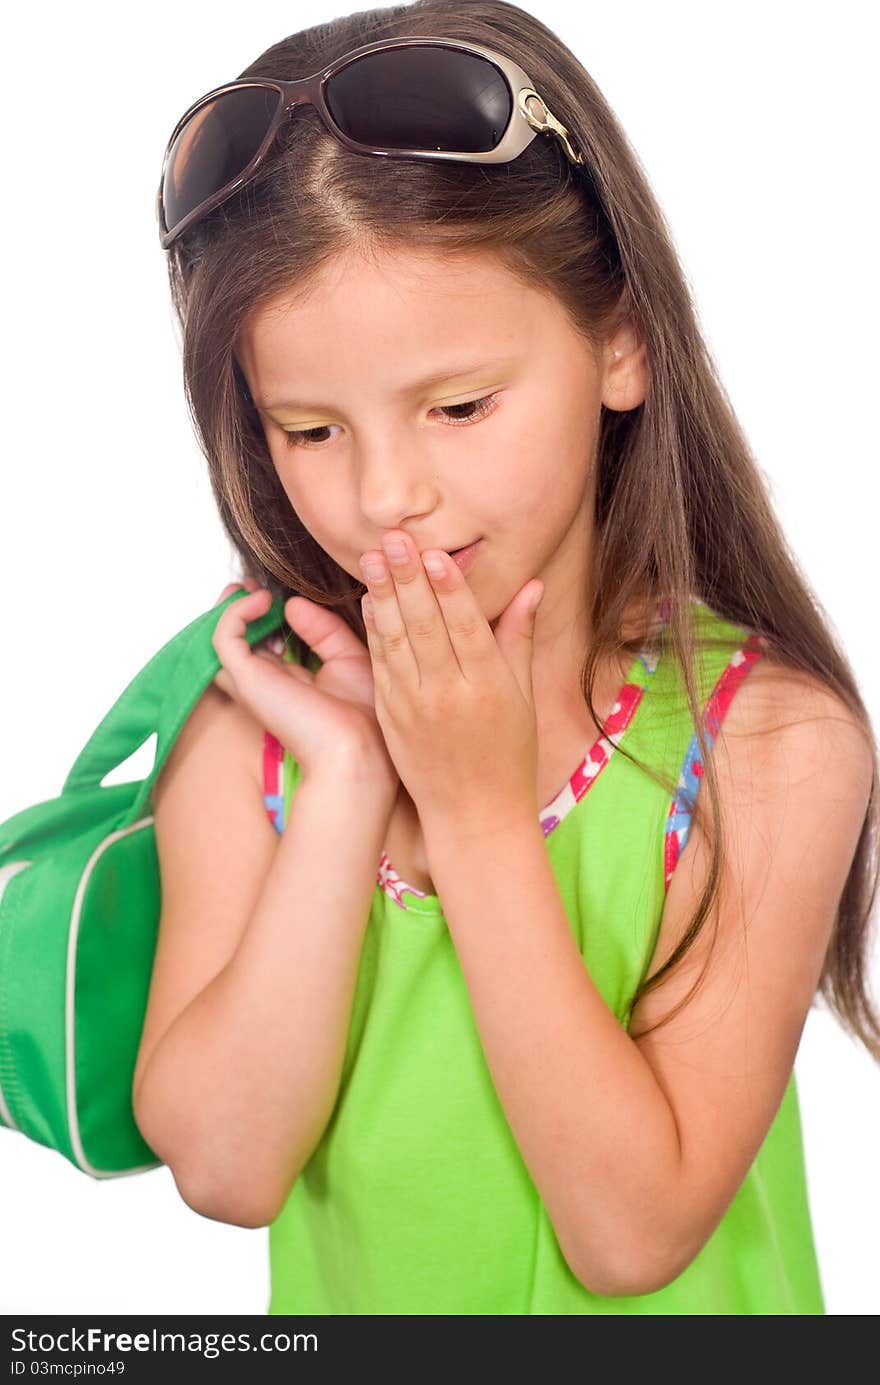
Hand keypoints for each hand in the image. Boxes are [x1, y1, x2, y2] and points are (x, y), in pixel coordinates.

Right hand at [208, 578, 399, 794]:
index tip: (273, 595)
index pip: (258, 647)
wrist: (358, 751)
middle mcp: (263, 684)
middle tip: (254, 586)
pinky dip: (235, 612)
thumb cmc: (363, 716)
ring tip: (253, 589)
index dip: (259, 618)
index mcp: (286, 684)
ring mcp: (251, 682)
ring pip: (220, 638)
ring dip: (231, 607)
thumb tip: (289, 604)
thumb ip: (322, 630)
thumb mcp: (349, 658)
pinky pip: (224, 637)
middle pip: (233, 642)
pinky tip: (263, 601)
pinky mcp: (246, 679)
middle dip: (237, 609)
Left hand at [358, 532, 544, 831]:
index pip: (465, 628)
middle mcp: (449, 695)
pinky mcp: (391, 717)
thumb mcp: (524, 697)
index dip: (449, 589)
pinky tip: (369, 599)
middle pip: (425, 627)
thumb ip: (519, 638)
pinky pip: (380, 665)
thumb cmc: (508, 754)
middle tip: (393, 538)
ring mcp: (414, 707)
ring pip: (395, 642)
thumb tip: (531, 585)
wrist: (474, 815)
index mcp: (488, 688)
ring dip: (382, 596)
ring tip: (372, 557)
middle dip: (407, 579)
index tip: (435, 553)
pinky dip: (373, 630)